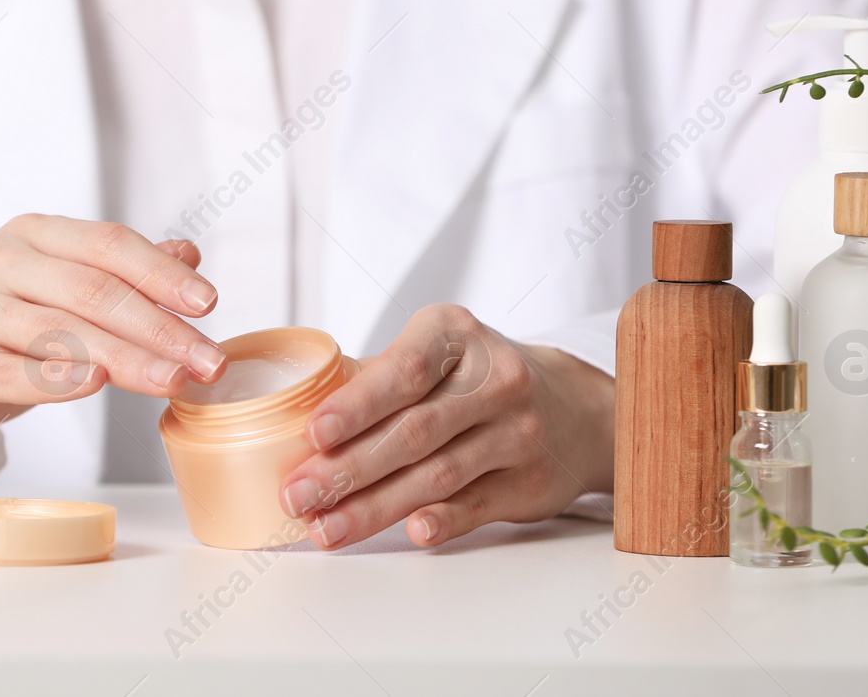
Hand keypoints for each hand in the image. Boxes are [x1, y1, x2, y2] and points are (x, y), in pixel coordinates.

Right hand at [0, 215, 225, 480]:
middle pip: (89, 288)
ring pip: (54, 328)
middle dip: (157, 326)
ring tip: (169, 381)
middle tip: (206, 362)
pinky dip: (51, 379)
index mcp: (27, 235)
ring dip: (122, 357)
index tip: (208, 305)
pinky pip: (2, 368)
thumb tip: (189, 254)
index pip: (106, 244)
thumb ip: (117, 278)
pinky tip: (92, 386)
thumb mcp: (57, 306)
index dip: (160, 273)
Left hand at [278, 304, 613, 549]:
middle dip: (348, 469)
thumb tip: (293, 417)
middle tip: (298, 495)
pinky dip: (442, 520)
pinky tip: (410, 532)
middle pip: (413, 432)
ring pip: (438, 475)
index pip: (403, 372)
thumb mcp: (437, 352)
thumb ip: (378, 377)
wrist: (573, 406)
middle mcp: (495, 379)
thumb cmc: (477, 376)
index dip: (357, 405)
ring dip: (375, 507)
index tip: (314, 433)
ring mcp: (517, 432)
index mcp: (456, 336)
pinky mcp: (529, 481)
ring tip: (326, 527)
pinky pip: (477, 504)